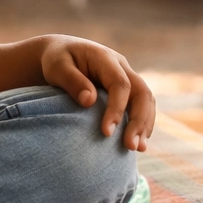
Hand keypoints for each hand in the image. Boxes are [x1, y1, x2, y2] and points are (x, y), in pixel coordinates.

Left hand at [39, 36, 155, 151]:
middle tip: (130, 146)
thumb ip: (71, 80)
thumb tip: (89, 101)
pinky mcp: (127, 90)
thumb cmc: (56, 61)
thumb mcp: (56, 67)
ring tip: (137, 149)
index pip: (120, 84)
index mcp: (105, 58)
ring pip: (147, 100)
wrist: (61, 52)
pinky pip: (142, 106)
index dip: (117, 109)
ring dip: (144, 125)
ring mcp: (127, 77)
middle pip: (142, 92)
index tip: (106, 132)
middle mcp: (121, 67)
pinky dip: (142, 124)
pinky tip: (137, 142)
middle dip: (139, 120)